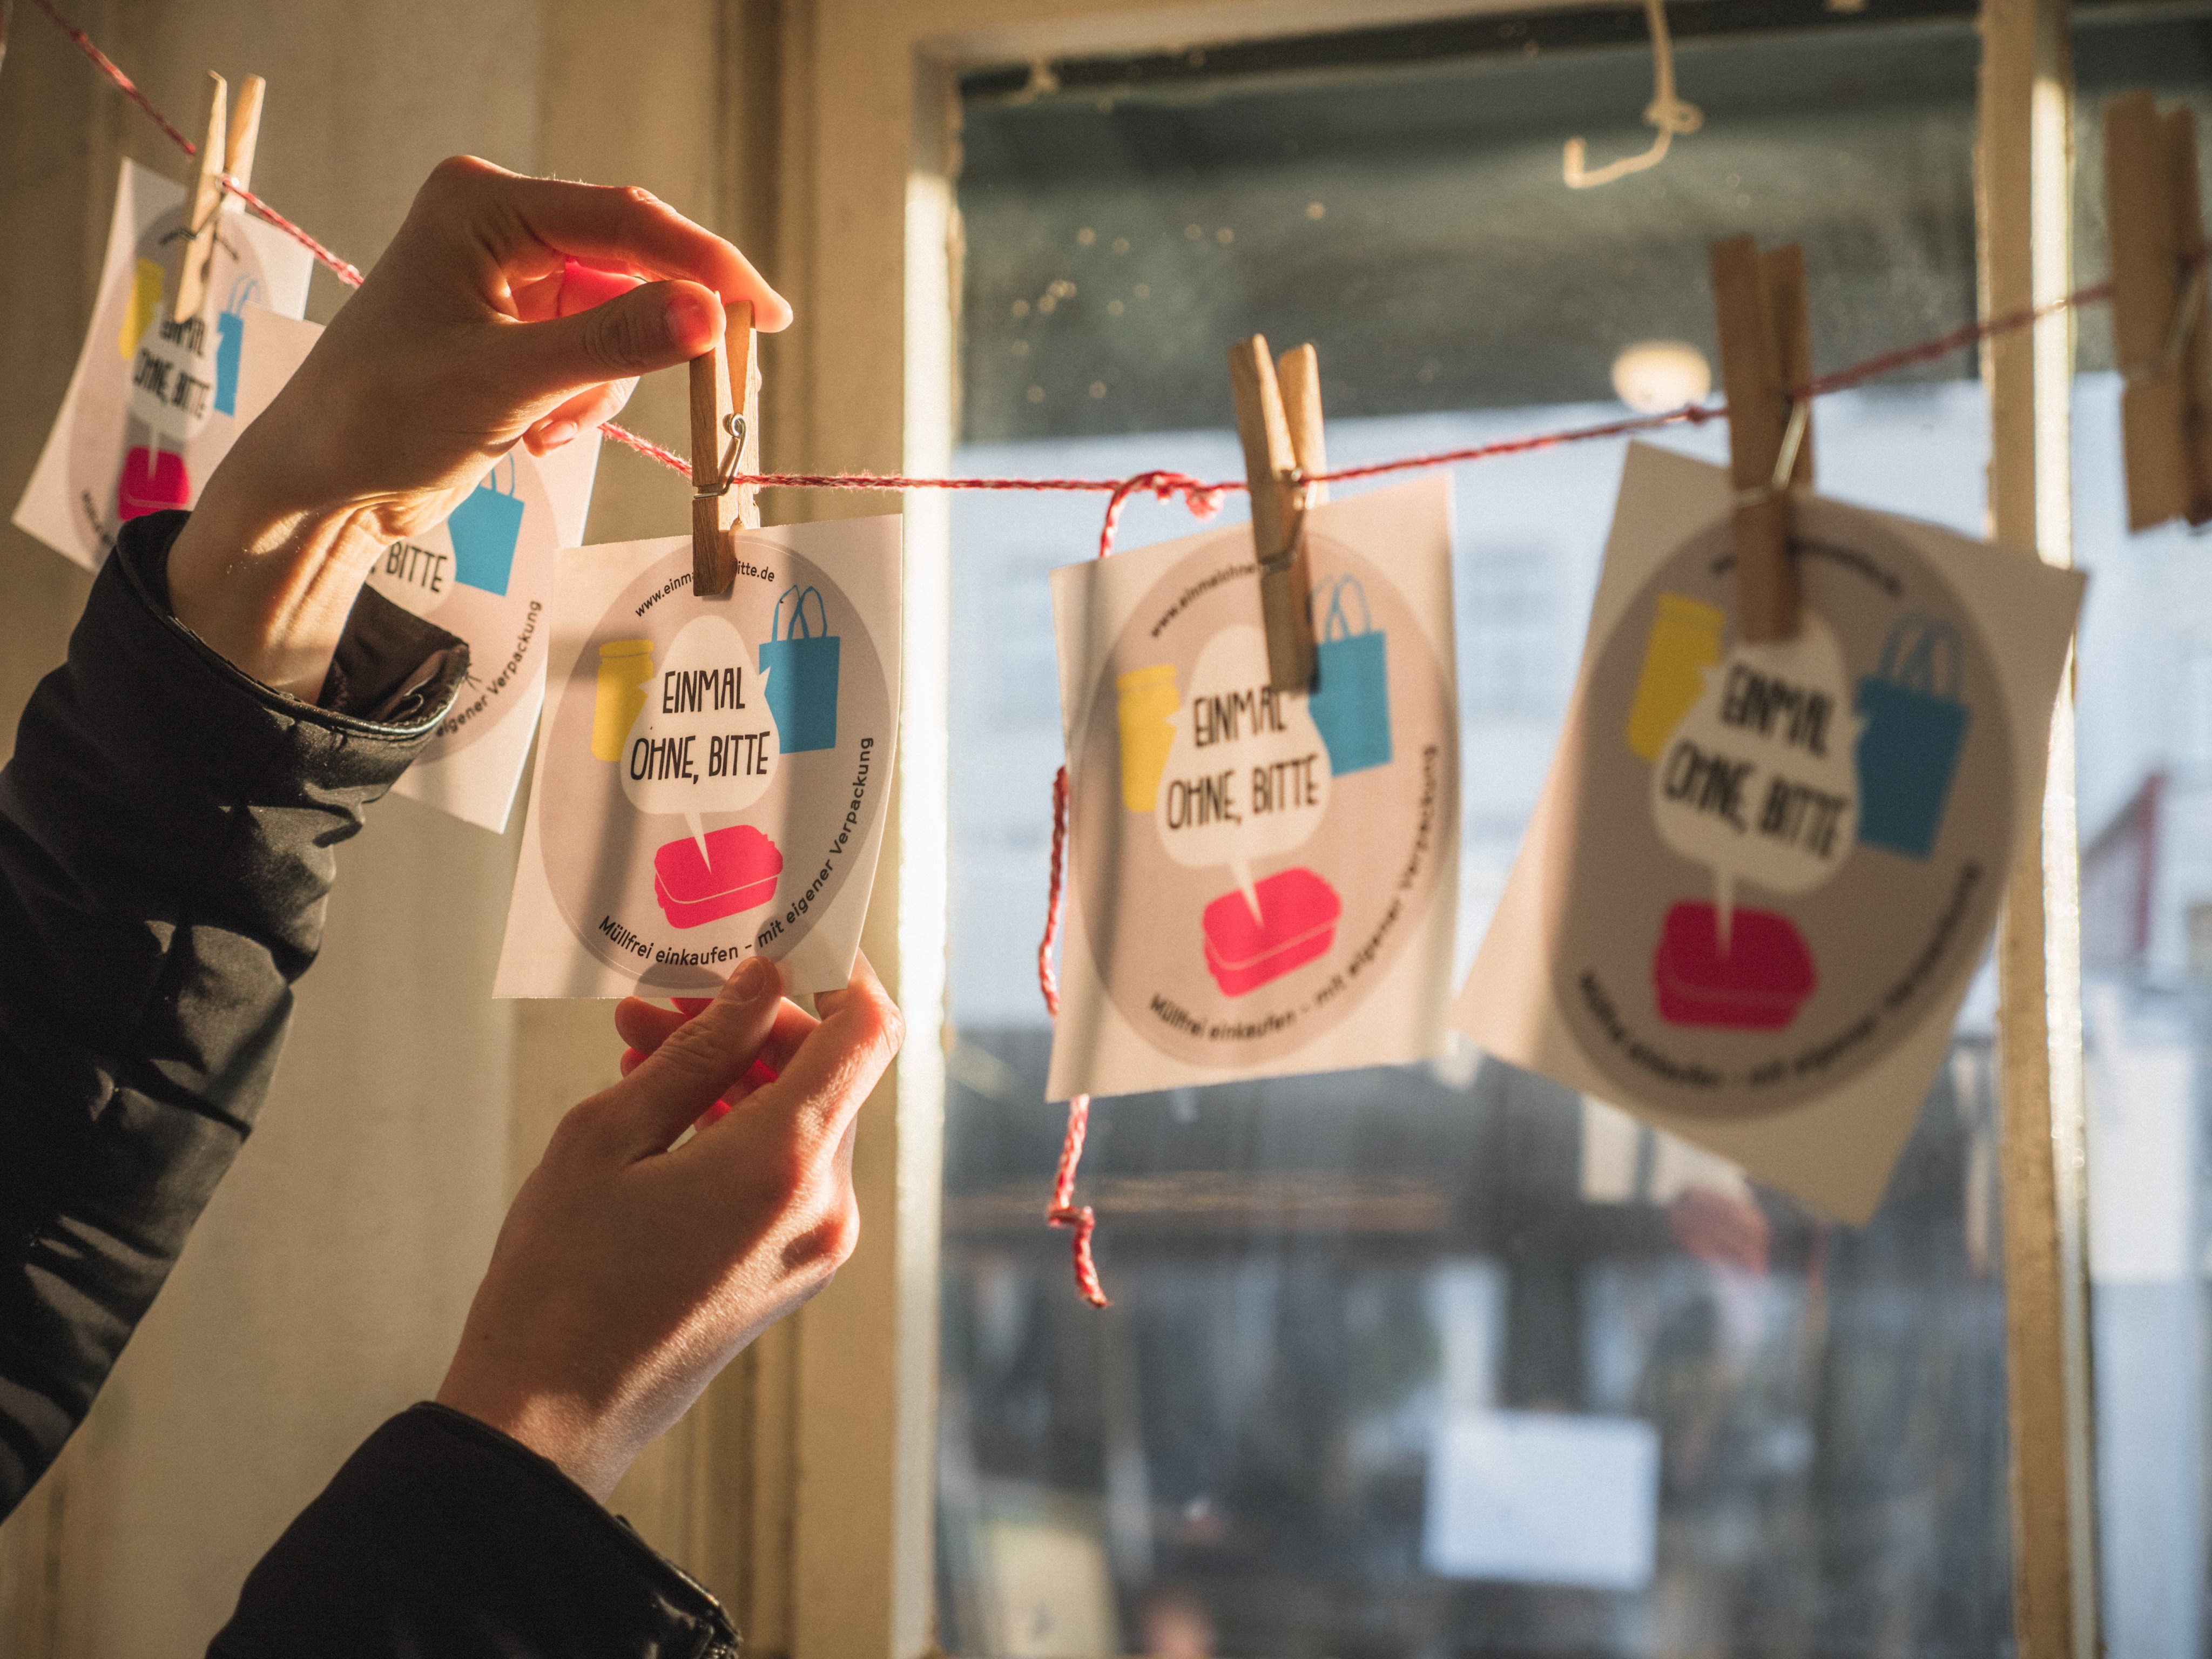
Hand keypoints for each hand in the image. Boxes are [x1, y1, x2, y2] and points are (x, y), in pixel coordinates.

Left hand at [167, 155, 789, 699]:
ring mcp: (512, 281)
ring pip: (622, 320)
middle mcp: (499, 229)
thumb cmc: (382, 419)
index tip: (764, 311)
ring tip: (555, 427)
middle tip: (718, 384)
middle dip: (659, 334)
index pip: (623, 219)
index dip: (703, 263)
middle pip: (632, 265)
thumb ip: (611, 345)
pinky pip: (597, 356)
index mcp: (481, 205)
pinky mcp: (519, 331)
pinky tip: (541, 434)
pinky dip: (586, 401)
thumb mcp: (505, 382)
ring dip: (607, 384)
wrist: (324, 489)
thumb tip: (707, 314)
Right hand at [435, 953, 900, 1501]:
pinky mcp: (793, 1271)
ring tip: (638, 1056)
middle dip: (748, 1024)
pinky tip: (660, 1116)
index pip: (867, 1029)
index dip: (837, 970)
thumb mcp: (608, 1136)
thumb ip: (698, 1050)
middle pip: (829, 1072)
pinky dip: (737, 1128)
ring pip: (803, 1120)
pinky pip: (787, 1171)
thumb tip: (761, 984)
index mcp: (785, 1162)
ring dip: (734, 1074)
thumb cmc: (560, 1280)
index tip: (779, 941)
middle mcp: (824, 1205)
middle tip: (655, 1008)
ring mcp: (817, 1245)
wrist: (547, 1421)